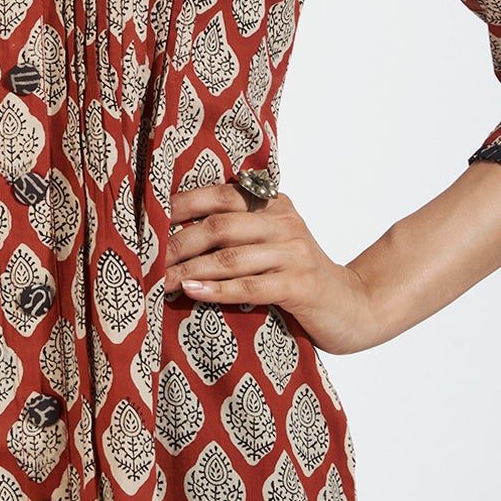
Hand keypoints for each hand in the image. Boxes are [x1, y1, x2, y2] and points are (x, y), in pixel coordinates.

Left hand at [165, 180, 378, 355]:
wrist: (353, 306)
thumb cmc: (297, 275)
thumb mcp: (271, 243)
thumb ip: (237, 230)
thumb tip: (173, 231)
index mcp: (274, 204)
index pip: (220, 194)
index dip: (181, 205)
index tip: (148, 219)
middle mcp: (285, 222)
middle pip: (219, 224)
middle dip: (177, 242)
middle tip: (147, 259)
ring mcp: (295, 253)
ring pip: (229, 257)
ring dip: (189, 269)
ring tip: (160, 280)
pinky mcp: (300, 285)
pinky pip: (249, 286)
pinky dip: (216, 289)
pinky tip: (191, 291)